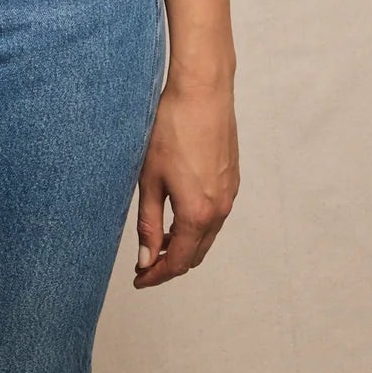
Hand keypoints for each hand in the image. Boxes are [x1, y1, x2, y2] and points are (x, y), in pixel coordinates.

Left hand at [133, 73, 239, 287]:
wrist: (202, 93)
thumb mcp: (150, 178)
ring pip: (207, 236)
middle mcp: (220, 210)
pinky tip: (178, 213)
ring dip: (185, 244)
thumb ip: (149, 222)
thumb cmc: (170, 129)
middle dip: (170, 263)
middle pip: (196, 254)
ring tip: (157, 240)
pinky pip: (215, 215)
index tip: (139, 279)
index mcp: (198, 214)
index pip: (178, 261)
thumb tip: (146, 258)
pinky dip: (197, 225)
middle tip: (145, 264)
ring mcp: (229, 195)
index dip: (157, 275)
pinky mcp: (232, 179)